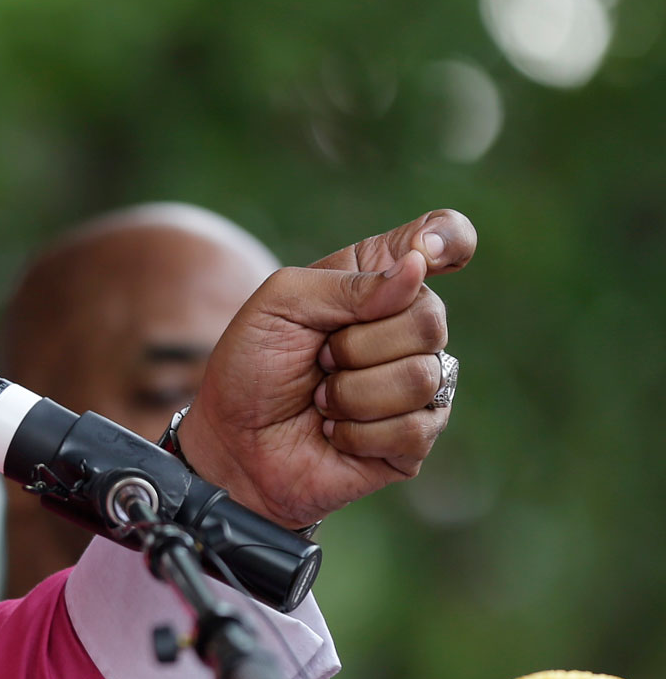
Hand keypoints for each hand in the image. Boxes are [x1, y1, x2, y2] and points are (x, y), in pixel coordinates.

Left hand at [178, 209, 475, 528]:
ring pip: (421, 377)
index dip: (447, 238)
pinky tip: (334, 432)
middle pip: (429, 319)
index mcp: (377, 281)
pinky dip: (356, 433)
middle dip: (356, 345)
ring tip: (321, 399)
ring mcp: (419, 384)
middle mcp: (407, 328)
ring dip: (351, 394)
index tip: (424, 254)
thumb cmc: (252, 365)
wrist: (232, 440)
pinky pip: (414, 428)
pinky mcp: (415, 438)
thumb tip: (418, 266)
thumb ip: (345, 283)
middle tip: (319, 360)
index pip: (443, 238)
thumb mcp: (279, 304)